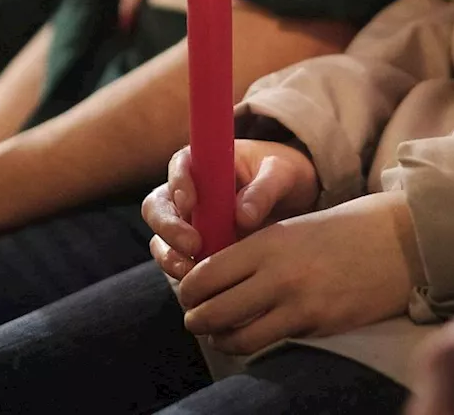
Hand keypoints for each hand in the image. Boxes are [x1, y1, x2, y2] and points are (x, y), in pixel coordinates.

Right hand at [144, 140, 318, 279]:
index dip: (179, 184)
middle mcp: (188, 192)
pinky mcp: (195, 251)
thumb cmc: (284, 176)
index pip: (180, 165)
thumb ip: (265, 189)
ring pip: (162, 240)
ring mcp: (188, 224)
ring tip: (192, 274)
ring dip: (171, 257)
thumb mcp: (282, 174)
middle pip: (158, 206)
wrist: (295, 201)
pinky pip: (179, 264)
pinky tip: (203, 289)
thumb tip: (243, 216)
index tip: (190, 204)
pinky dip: (186, 277)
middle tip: (193, 247)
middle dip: (168, 228)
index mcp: (206, 162)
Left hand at [176, 192, 417, 354]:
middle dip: (195, 319)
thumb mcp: (288, 230)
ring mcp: (297, 302)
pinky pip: (270, 342)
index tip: (189, 294)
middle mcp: (276, 273)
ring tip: (218, 335)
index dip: (188, 290)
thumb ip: (252, 253)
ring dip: (220, 339)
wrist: (395, 241)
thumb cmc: (339, 233)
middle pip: (211, 310)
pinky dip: (251, 344)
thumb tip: (212, 278)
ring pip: (237, 336)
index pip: (204, 274)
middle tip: (195, 319)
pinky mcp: (317, 324)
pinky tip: (251, 337)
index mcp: (265, 242)